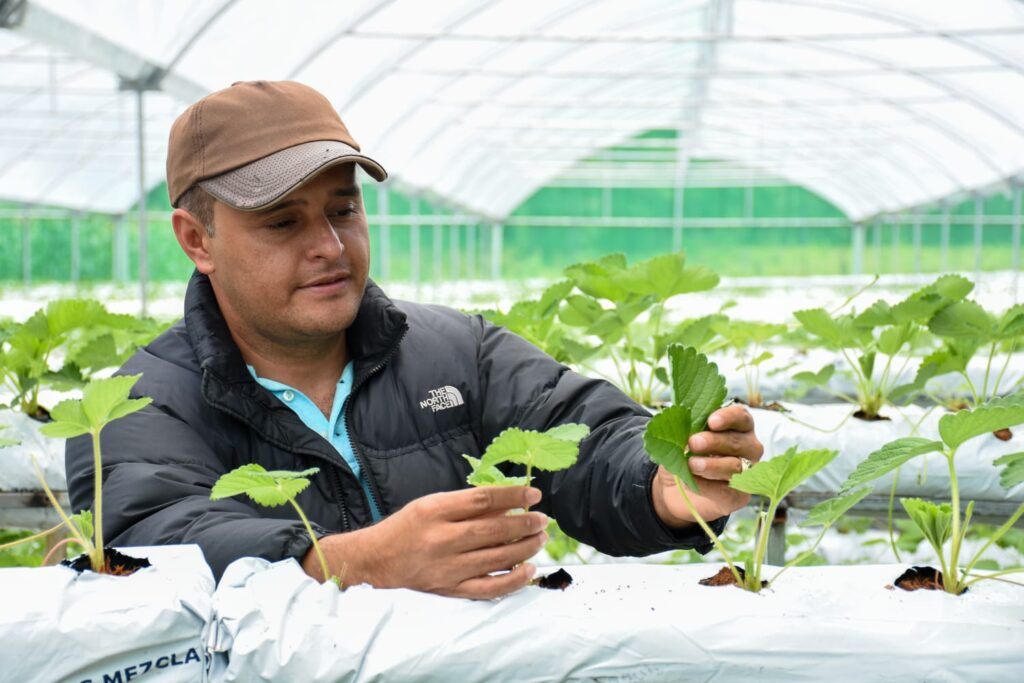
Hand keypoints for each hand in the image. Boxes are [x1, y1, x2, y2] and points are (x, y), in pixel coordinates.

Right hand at [303, 486, 548, 598]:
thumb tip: (508, 504)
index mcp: (435, 510)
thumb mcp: (431, 504)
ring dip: (525, 548)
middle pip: (493, 530)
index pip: (482, 499)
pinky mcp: (450, 589)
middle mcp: (441, 539)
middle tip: (543, 519)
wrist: (376, 560)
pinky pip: (488, 588)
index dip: (512, 496)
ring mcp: (446, 567)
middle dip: (524, 523)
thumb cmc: (408, 527)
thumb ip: (467, 504)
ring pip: (496, 558)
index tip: (533, 494)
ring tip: (540, 538)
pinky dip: (512, 580)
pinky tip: (529, 569)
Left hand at [652, 403, 763, 527]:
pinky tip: (693, 481)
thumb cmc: (684, 454)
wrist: (676, 488)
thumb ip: (686, 432)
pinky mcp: (738, 495)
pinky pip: (728, 490)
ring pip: (735, 466)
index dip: (728, 418)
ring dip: (712, 465)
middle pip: (737, 442)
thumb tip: (681, 429)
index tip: (711, 421)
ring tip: (692, 464)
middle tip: (693, 442)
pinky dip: (709, 485)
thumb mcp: (681, 439)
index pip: (741, 417)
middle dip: (715, 441)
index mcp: (737, 427)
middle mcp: (748, 447)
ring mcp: (746, 472)